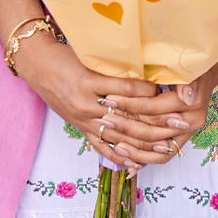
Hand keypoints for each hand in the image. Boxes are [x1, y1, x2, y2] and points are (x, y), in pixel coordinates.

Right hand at [16, 39, 170, 169]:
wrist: (37, 65)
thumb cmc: (65, 56)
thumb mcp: (90, 55)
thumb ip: (117, 65)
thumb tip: (150, 70)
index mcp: (88, 80)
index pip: (128, 90)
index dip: (152, 92)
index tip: (172, 90)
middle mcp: (85, 103)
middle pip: (127, 118)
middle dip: (156, 123)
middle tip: (180, 122)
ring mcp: (82, 119)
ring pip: (118, 137)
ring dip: (144, 144)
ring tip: (166, 146)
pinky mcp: (80, 128)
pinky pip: (102, 147)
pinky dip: (121, 156)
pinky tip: (138, 162)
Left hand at [98, 78, 209, 166]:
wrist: (200, 76)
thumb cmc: (185, 68)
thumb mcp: (182, 67)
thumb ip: (181, 80)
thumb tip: (185, 95)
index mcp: (192, 104)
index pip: (154, 108)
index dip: (130, 104)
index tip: (109, 99)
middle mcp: (191, 122)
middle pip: (153, 130)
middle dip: (126, 125)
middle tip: (104, 119)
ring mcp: (185, 134)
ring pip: (157, 149)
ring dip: (133, 148)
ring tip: (113, 145)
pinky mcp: (179, 142)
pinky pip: (162, 157)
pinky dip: (145, 160)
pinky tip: (128, 165)